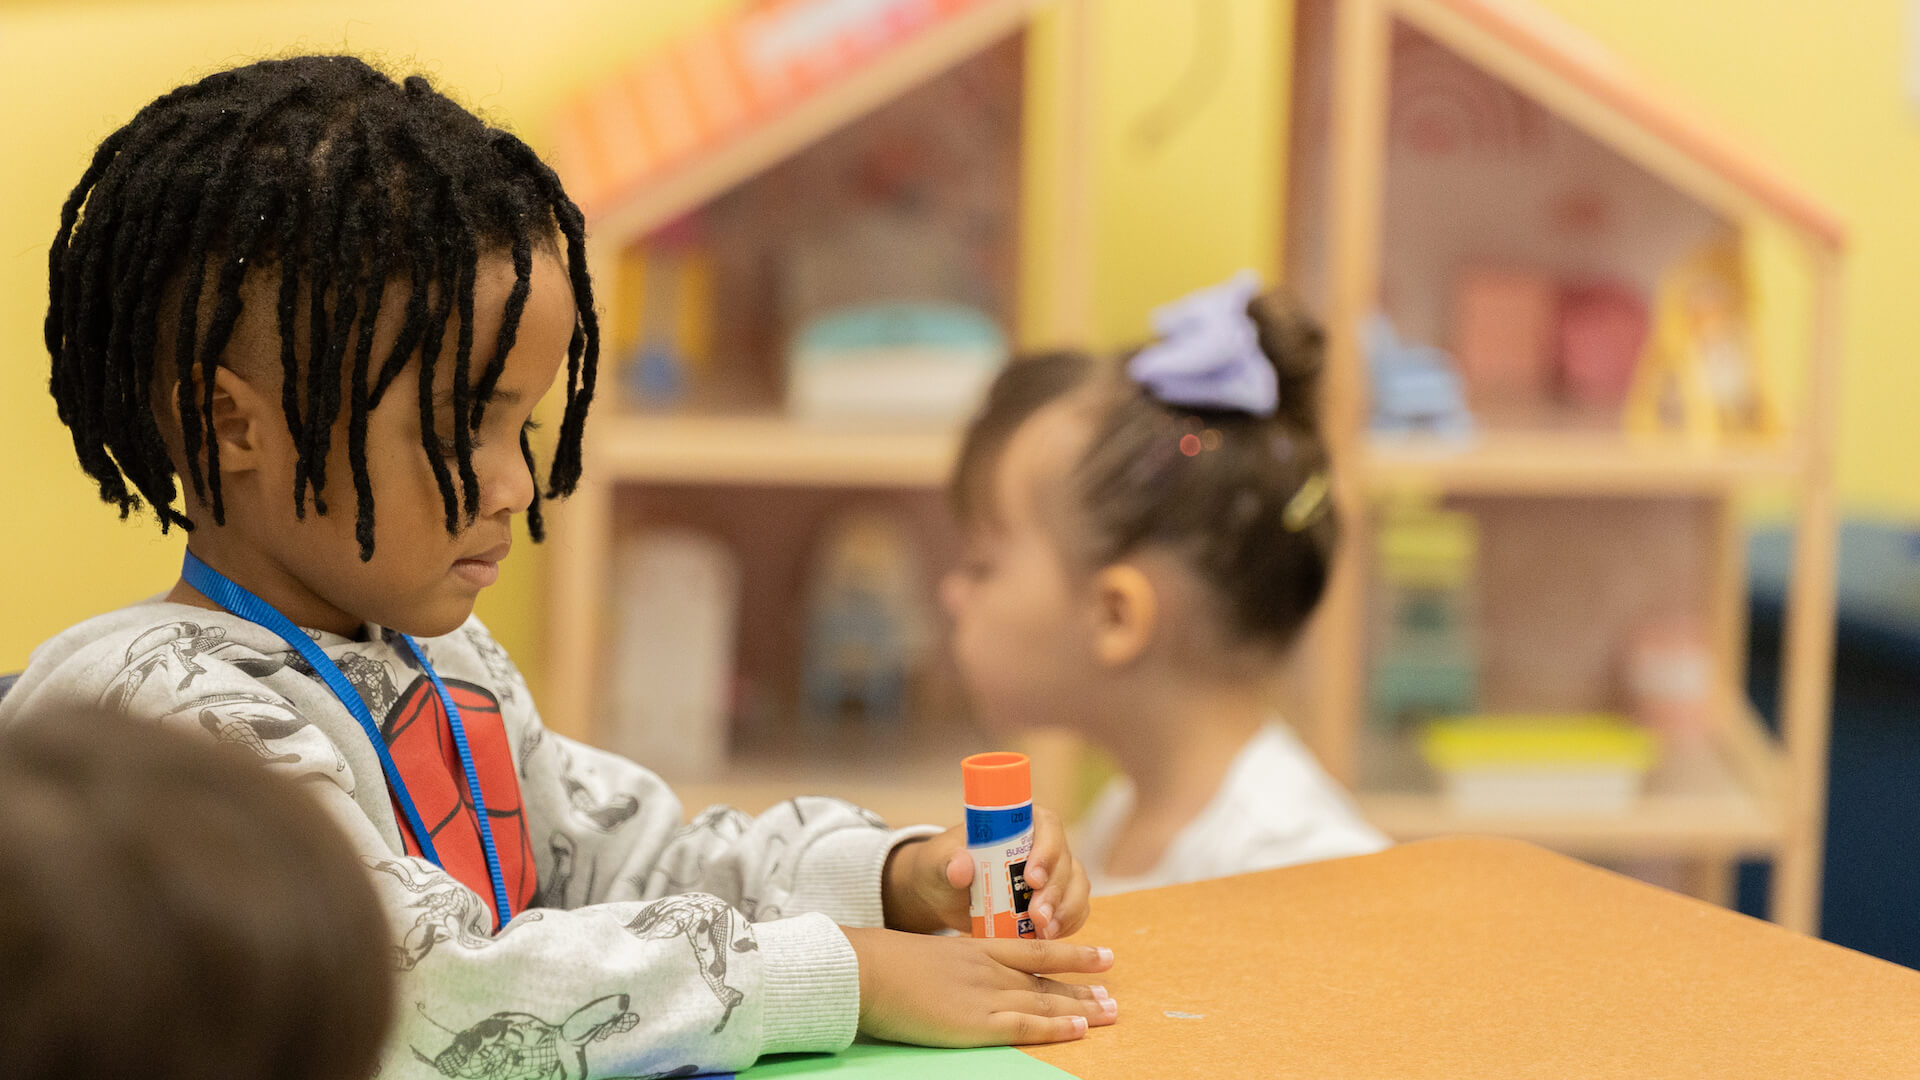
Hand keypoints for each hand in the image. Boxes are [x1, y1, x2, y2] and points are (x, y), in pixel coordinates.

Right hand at [844, 927, 1116, 1045]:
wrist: (866, 970)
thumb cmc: (884, 965)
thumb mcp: (927, 957)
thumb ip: (951, 966)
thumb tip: (956, 980)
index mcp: (975, 948)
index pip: (1033, 948)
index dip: (1069, 952)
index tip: (1098, 955)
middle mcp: (988, 967)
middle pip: (1046, 973)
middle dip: (1082, 981)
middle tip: (1112, 988)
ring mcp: (984, 993)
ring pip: (1044, 997)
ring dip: (1080, 1005)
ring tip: (1110, 1012)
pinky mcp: (975, 1022)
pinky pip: (1025, 1024)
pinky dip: (1055, 1026)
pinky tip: (1078, 1028)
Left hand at [882, 807, 1090, 938]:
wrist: (943, 896)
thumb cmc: (942, 868)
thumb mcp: (939, 863)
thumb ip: (948, 862)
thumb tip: (961, 867)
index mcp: (1019, 823)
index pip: (1047, 826)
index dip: (1047, 850)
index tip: (1032, 878)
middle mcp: (1043, 845)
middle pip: (1065, 862)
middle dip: (1055, 891)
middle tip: (1038, 916)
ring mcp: (1052, 873)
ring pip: (1076, 887)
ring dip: (1066, 911)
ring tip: (1045, 932)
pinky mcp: (1054, 900)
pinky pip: (1074, 910)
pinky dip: (1069, 924)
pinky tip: (1052, 938)